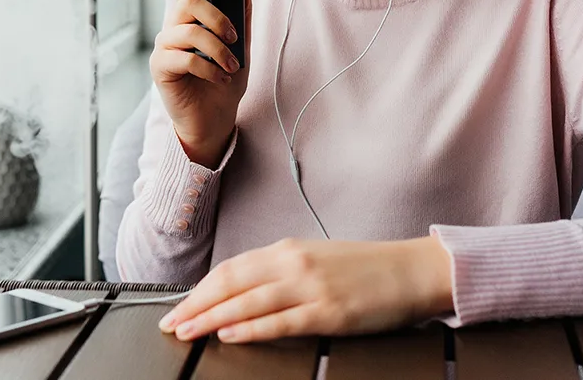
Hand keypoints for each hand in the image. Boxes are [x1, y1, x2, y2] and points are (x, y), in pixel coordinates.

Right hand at [148, 0, 251, 167]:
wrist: (215, 118)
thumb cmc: (223, 80)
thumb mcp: (241, 45)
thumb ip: (241, 15)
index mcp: (190, 18)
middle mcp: (173, 27)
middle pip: (188, 2)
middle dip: (218, 18)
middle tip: (234, 38)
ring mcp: (165, 47)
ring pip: (189, 31)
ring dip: (218, 50)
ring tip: (231, 67)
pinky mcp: (160, 67)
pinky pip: (185, 58)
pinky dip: (209, 69)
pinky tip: (220, 79)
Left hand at [157, 237, 454, 342]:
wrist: (411, 269)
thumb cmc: (365, 268)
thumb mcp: (315, 260)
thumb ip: (280, 272)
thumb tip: (242, 292)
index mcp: (287, 249)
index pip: (231, 269)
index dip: (200, 289)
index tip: (178, 306)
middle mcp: (293, 263)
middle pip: (231, 283)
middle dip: (195, 305)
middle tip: (170, 323)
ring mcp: (310, 287)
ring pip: (248, 301)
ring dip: (211, 317)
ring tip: (188, 331)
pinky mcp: (328, 311)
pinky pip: (280, 320)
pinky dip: (251, 327)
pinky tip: (229, 333)